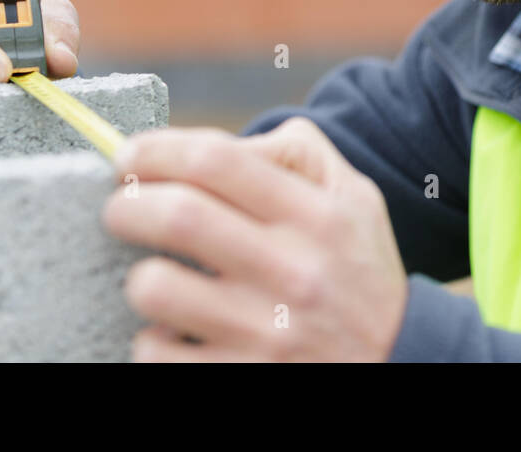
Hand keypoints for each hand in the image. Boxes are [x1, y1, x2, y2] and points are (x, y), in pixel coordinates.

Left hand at [101, 118, 408, 361]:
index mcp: (317, 214)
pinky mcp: (246, 378)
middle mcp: (295, 270)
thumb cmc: (358, 265)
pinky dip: (152, 338)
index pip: (217, 161)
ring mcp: (269, 332)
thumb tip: (209, 142)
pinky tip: (174, 329)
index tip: (130, 154)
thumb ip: (294, 152)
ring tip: (152, 274)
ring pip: (157, 288)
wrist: (402, 360)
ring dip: (138, 276)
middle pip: (178, 215)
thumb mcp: (353, 195)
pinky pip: (158, 352)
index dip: (157, 149)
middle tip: (118, 209)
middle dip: (126, 205)